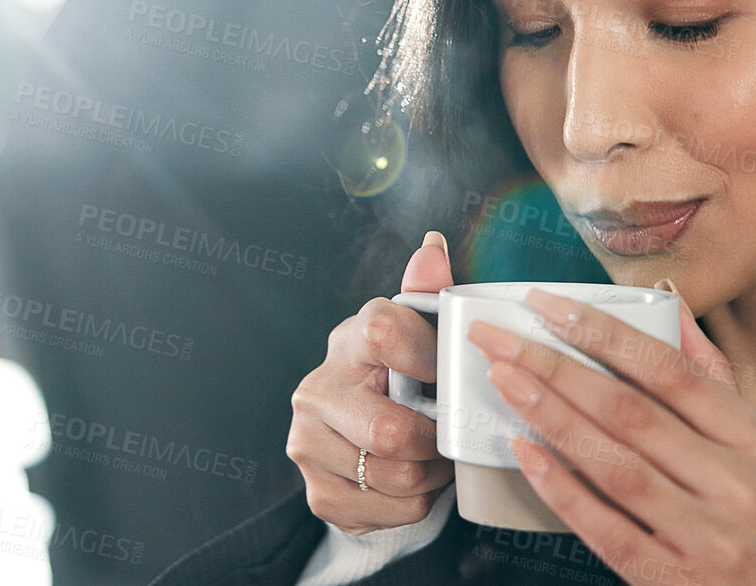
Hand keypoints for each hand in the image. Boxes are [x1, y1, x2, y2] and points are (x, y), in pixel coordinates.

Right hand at [287, 231, 456, 533]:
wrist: (359, 445)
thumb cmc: (400, 382)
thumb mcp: (419, 337)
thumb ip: (429, 294)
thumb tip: (433, 246)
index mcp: (347, 341)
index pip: (381, 331)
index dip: (426, 355)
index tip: (446, 373)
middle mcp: (315, 391)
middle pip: (391, 429)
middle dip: (434, 440)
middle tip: (446, 432)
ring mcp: (308, 445)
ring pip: (398, 475)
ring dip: (432, 473)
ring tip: (431, 455)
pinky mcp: (319, 494)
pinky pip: (395, 509)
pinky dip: (418, 502)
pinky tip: (412, 480)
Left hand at [466, 285, 755, 584]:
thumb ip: (712, 378)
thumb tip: (670, 304)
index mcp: (753, 439)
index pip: (668, 370)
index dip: (603, 332)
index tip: (546, 305)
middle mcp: (734, 483)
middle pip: (630, 411)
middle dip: (555, 367)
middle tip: (500, 339)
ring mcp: (706, 536)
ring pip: (614, 464)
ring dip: (551, 417)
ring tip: (504, 382)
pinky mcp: (673, 580)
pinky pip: (607, 528)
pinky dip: (563, 489)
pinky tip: (526, 455)